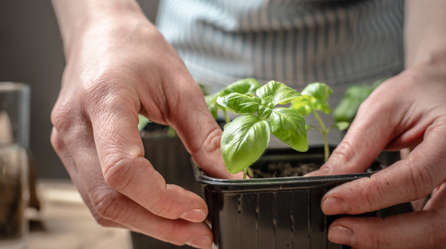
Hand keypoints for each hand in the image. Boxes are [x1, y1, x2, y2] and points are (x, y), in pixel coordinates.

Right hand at [50, 15, 232, 248]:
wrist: (101, 33)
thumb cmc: (136, 48)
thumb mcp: (180, 85)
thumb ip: (205, 135)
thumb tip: (229, 174)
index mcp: (103, 101)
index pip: (123, 169)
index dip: (162, 199)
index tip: (198, 210)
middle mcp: (75, 128)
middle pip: (109, 199)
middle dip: (158, 225)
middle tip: (198, 234)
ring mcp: (67, 142)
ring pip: (101, 204)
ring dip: (145, 223)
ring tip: (184, 229)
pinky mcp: (73, 150)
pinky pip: (97, 193)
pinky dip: (130, 209)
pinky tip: (157, 210)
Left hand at [308, 62, 445, 248]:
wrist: (443, 91)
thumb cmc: (418, 95)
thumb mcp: (383, 110)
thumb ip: (356, 149)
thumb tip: (322, 182)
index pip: (415, 177)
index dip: (369, 196)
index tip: (330, 202)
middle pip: (438, 223)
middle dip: (383, 235)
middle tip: (338, 230)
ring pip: (439, 236)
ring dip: (392, 242)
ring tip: (351, 233)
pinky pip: (435, 231)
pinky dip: (403, 237)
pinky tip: (374, 231)